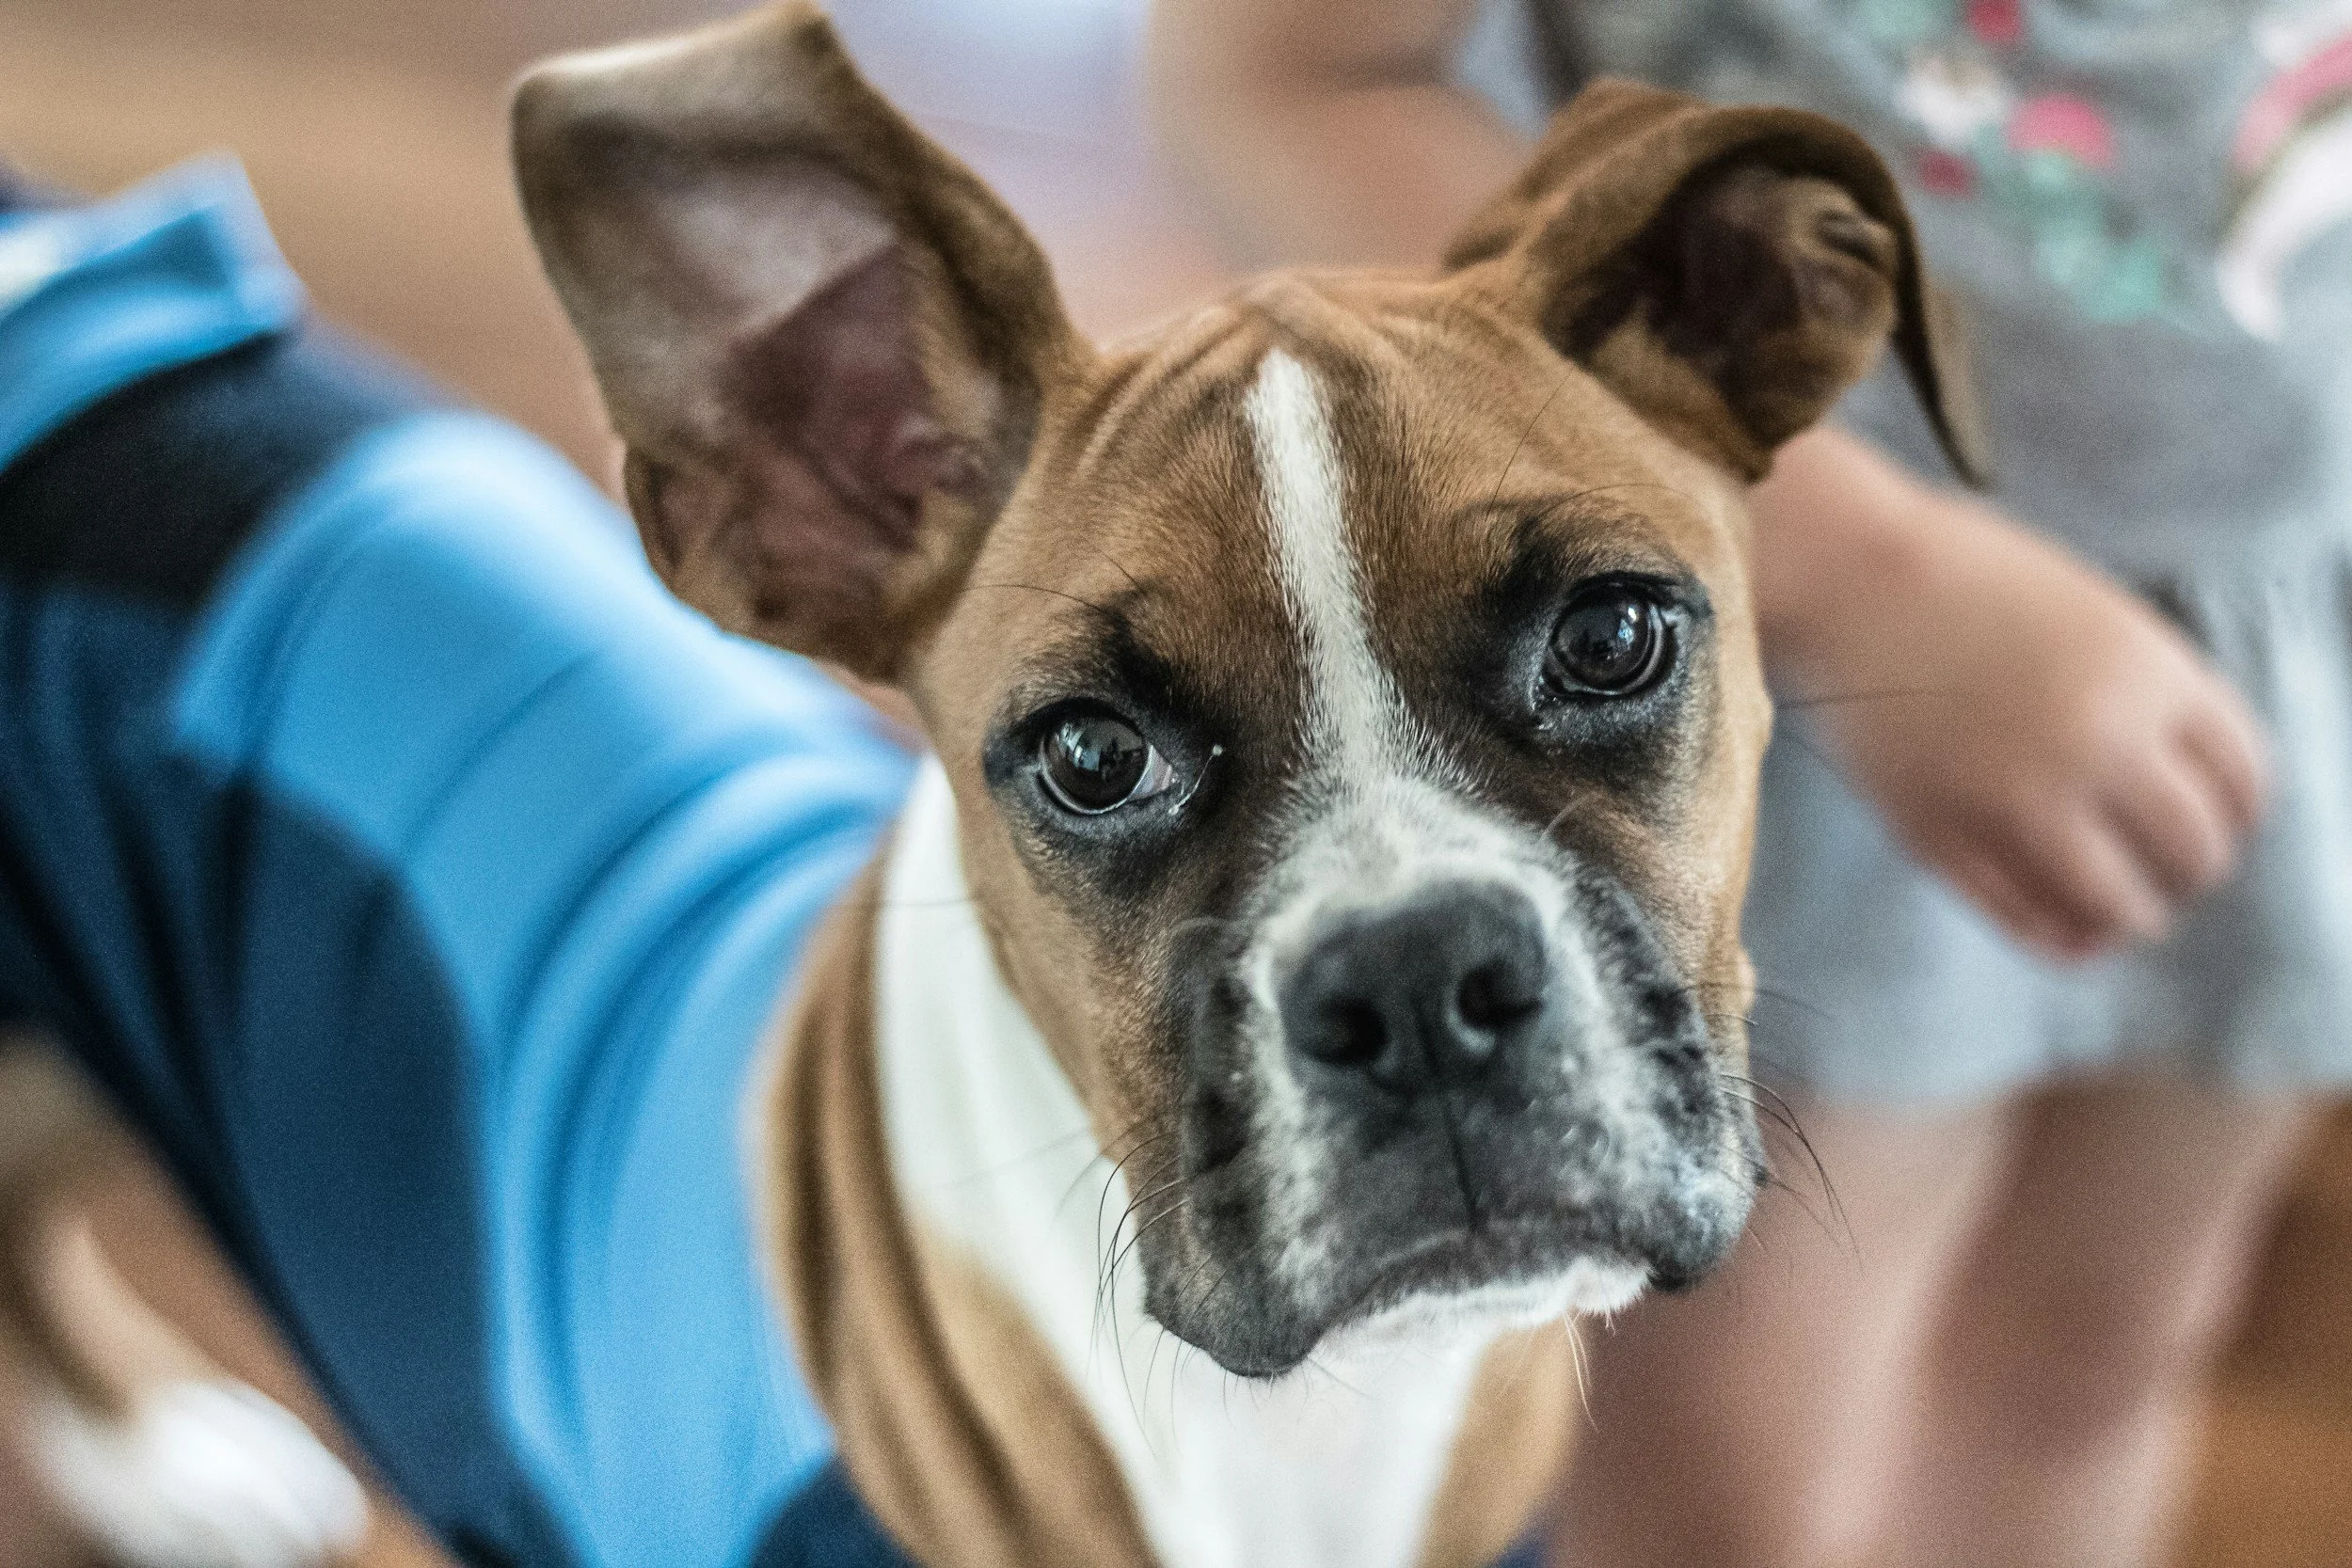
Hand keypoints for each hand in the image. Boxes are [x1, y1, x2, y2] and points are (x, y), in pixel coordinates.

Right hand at [1755, 431, 2269, 960]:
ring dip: (2131, 917)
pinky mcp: (1943, 834)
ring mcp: (2016, 797)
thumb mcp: (2096, 618)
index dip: (2239, 813)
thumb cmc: (1967, 580)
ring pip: (2117, 904)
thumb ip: (2149, 697)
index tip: (2220, 824)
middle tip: (2171, 871)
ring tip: (2122, 911)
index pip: (2243, 780)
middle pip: (2192, 848)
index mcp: (2147, 676)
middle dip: (2192, 869)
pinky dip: (2058, 938)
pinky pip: (2023, 917)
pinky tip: (2067, 931)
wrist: (1848, 575)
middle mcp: (2096, 743)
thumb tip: (2184, 798)